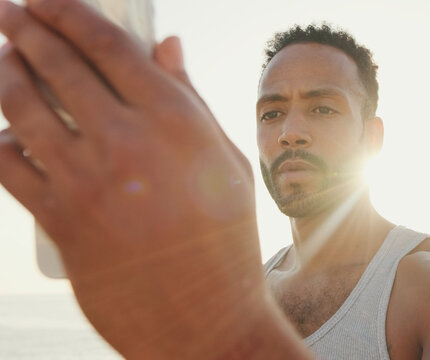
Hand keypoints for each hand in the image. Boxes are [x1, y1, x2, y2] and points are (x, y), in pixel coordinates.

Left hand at [0, 0, 307, 357]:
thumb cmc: (225, 238)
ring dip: (3, 71)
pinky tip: (5, 131)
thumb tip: (166, 46)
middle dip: (25, 28)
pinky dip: (0, 140)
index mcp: (175, 122)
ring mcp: (85, 181)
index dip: (72, 12)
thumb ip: (191, 99)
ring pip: (21, 107)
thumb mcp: (224, 162)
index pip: (110, 46)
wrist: (204, 315)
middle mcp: (125, 143)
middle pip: (57, 66)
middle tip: (10, 11)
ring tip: (0, 56)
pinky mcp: (58, 219)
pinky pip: (9, 166)